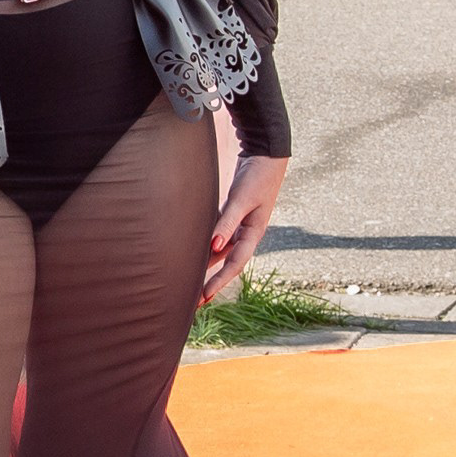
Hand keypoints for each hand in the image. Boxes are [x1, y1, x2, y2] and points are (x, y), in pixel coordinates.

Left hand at [202, 153, 288, 304]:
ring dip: (208, 266)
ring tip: (190, 281)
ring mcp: (241, 226)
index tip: (203, 297)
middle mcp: (247, 234)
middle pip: (227, 264)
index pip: (234, 264)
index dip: (219, 281)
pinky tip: (194, 253)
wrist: (265, 156)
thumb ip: (227, 222)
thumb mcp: (241, 200)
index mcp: (253, 234)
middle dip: (212, 281)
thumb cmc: (256, 177)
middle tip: (194, 300)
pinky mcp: (233, 216)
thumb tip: (214, 247)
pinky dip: (208, 247)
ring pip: (222, 252)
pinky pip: (219, 238)